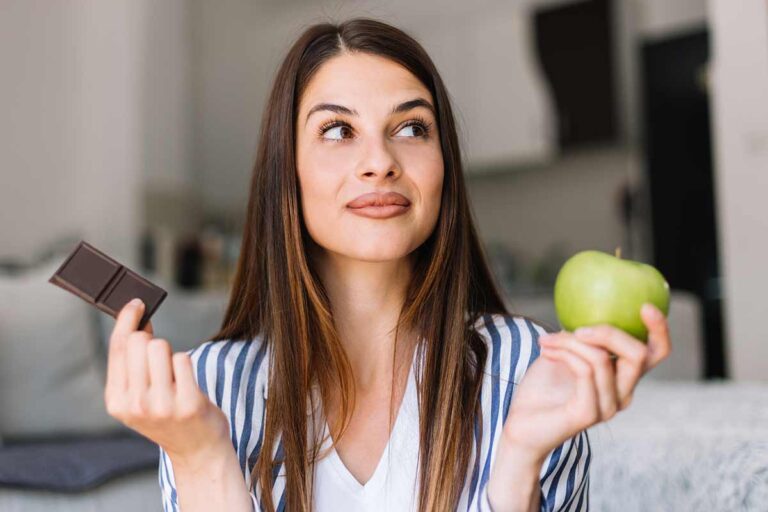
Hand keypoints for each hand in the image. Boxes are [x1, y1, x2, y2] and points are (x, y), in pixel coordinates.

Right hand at [103, 298, 229, 466]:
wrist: (197, 450)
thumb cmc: (169, 415)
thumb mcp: (140, 395)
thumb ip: (133, 363)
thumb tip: (138, 321)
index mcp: (116, 401)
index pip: (118, 347)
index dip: (127, 320)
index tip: (136, 303)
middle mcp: (135, 404)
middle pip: (140, 342)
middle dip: (153, 341)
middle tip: (161, 360)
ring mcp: (161, 405)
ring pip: (161, 347)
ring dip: (170, 354)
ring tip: (175, 378)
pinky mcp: (188, 404)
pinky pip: (183, 359)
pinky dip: (186, 365)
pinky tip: (187, 384)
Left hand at [501, 302, 670, 458]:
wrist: (521, 425)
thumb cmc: (541, 388)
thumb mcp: (562, 351)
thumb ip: (580, 334)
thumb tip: (584, 303)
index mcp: (622, 378)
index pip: (655, 354)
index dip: (659, 330)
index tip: (644, 305)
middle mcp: (622, 394)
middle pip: (638, 355)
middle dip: (609, 332)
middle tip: (578, 327)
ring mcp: (607, 407)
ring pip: (603, 359)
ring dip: (571, 341)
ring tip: (546, 339)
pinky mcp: (588, 414)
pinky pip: (584, 371)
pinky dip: (564, 354)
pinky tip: (545, 350)